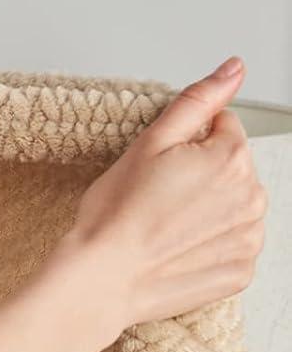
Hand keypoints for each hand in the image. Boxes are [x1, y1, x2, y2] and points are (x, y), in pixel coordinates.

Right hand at [43, 58, 266, 341]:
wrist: (99, 282)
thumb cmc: (113, 218)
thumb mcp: (148, 144)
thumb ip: (197, 101)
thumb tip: (233, 69)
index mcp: (231, 158)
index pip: (222, 129)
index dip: (185, 146)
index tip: (158, 171)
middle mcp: (251, 197)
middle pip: (231, 170)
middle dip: (201, 179)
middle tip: (156, 202)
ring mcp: (248, 239)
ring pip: (233, 209)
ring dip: (208, 214)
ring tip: (165, 229)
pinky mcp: (238, 272)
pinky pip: (231, 249)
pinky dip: (209, 249)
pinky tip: (177, 252)